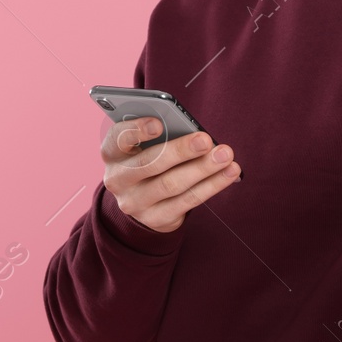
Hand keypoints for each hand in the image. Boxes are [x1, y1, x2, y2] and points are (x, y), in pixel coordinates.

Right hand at [101, 119, 240, 233]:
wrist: (142, 201)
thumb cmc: (149, 158)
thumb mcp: (145, 145)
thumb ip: (161, 135)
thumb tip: (193, 132)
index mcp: (112, 152)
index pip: (118, 139)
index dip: (137, 130)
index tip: (159, 123)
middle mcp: (118, 179)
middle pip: (149, 163)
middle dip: (181, 150)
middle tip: (206, 140)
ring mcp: (135, 203)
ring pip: (172, 184)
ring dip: (203, 168)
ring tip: (226, 155)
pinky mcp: (156, 218)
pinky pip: (188, 201)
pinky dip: (212, 185)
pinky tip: (230, 172)